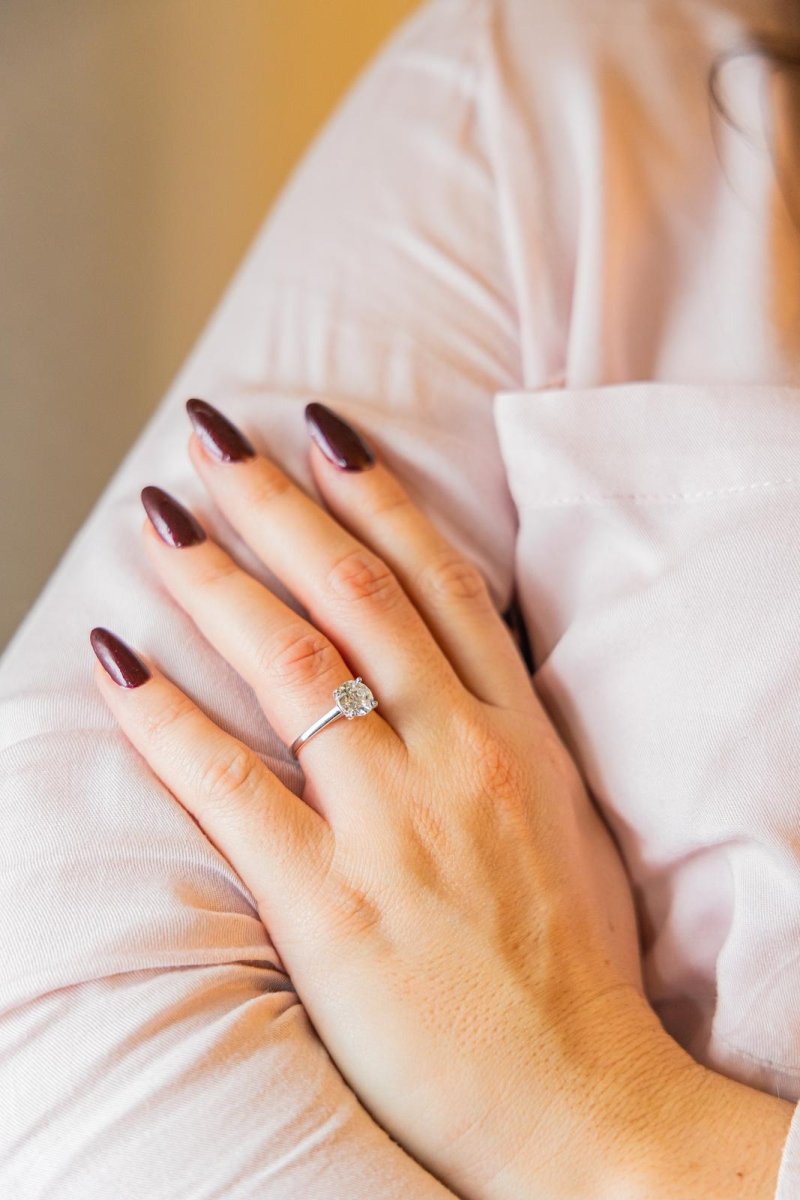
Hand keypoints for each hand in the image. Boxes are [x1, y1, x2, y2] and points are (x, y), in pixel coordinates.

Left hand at [90, 399, 683, 1199]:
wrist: (584, 1099)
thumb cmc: (573, 966)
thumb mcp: (560, 821)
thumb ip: (502, 736)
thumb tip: (445, 671)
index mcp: (517, 737)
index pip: (441, 584)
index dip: (378, 497)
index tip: (323, 434)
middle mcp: (457, 759)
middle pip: (355, 597)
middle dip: (278, 505)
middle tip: (213, 439)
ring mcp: (394, 825)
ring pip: (294, 667)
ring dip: (218, 581)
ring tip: (159, 519)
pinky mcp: (332, 903)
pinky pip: (234, 786)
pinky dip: (167, 718)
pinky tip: (117, 663)